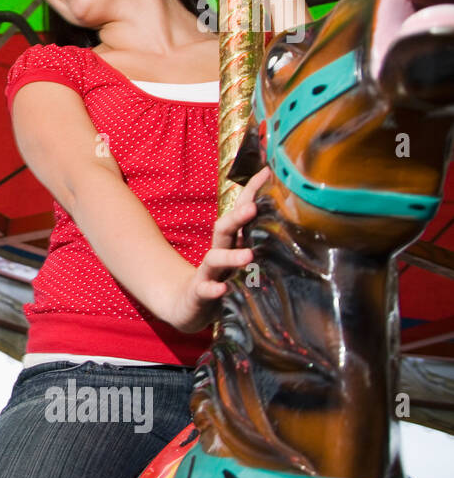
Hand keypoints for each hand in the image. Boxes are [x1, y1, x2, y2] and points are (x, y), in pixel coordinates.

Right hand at [165, 166, 270, 333]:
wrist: (186, 306)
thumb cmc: (220, 280)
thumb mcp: (239, 259)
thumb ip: (257, 242)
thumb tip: (290, 221)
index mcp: (231, 243)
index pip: (240, 212)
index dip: (251, 192)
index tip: (267, 172)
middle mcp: (218, 253)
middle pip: (224, 230)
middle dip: (237, 217)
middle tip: (253, 208)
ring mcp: (208, 274)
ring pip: (215, 259)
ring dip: (230, 256)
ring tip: (249, 255)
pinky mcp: (199, 294)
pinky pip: (206, 291)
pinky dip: (213, 290)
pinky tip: (222, 289)